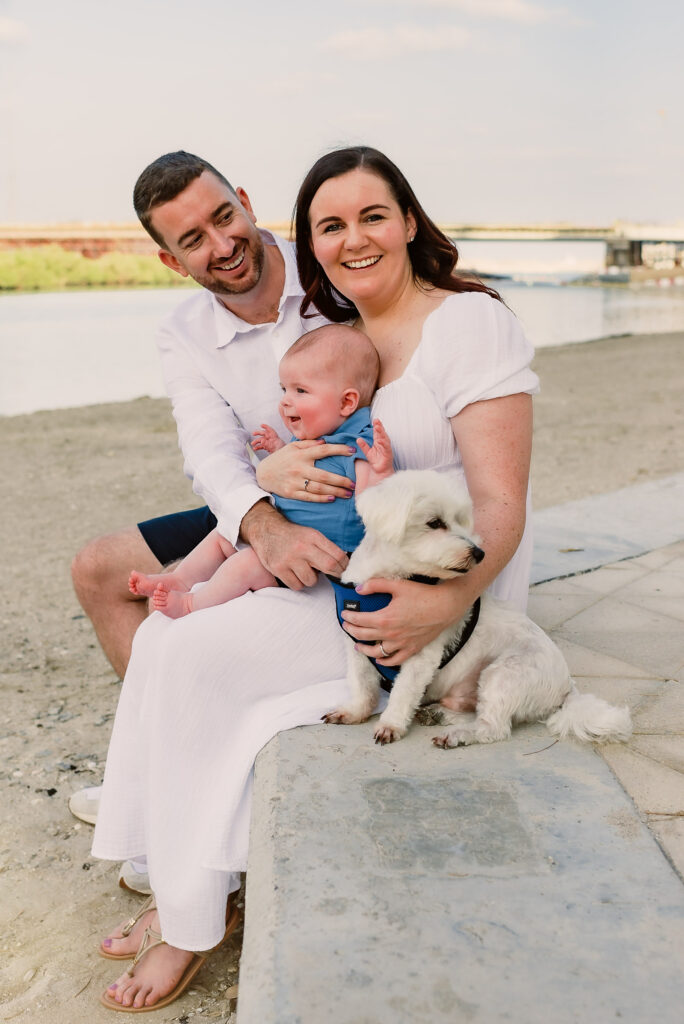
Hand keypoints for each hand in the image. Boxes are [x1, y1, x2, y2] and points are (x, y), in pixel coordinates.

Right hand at [240, 501, 347, 588]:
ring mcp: (290, 559)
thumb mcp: (310, 534)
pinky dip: (299, 583)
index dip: (345, 565)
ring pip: (312, 580)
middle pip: (329, 566)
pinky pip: (297, 585)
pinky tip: (296, 574)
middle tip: (335, 575)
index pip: (338, 554)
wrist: (266, 530)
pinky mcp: (278, 568)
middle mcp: (302, 547)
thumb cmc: (292, 535)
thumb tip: (343, 563)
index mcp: (313, 536)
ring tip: (306, 570)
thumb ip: (325, 546)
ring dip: (312, 579)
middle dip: (336, 574)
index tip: (346, 570)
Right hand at [252, 423, 284, 452]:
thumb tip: (261, 440)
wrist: (284, 456)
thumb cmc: (282, 451)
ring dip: (256, 442)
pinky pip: (262, 446)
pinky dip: (258, 447)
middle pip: (264, 434)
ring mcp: (269, 443)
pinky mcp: (268, 448)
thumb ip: (268, 444)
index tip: (261, 425)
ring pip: (262, 440)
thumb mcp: (275, 448)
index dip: (266, 427)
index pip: (271, 430)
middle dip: (258, 433)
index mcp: (275, 438)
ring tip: (252, 444)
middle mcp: (272, 440)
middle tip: (253, 433)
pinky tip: (255, 448)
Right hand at [255, 439, 355, 501]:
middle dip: (341, 480)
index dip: (339, 450)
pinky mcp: (292, 493)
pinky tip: (332, 499)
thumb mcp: (292, 447)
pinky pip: (309, 497)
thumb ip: (308, 443)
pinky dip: (322, 499)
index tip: (353, 451)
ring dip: (335, 491)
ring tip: (348, 493)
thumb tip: (325, 442)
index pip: (323, 451)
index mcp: (301, 455)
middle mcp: (299, 468)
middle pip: (324, 475)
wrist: (263, 474)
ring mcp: (295, 482)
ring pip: (319, 488)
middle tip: (354, 483)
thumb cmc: (281, 458)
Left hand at [340, 576, 469, 665]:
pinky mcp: (412, 649)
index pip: (359, 621)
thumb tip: (359, 589)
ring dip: (364, 649)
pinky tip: (379, 659)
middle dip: (352, 631)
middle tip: (347, 626)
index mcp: (384, 618)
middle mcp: (390, 634)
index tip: (344, 614)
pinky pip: (395, 660)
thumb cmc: (422, 594)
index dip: (349, 617)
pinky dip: (385, 661)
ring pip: (376, 652)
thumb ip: (376, 585)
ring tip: (358, 645)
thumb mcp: (397, 585)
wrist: (445, 606)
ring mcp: (401, 644)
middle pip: (364, 636)